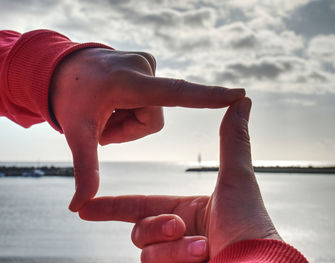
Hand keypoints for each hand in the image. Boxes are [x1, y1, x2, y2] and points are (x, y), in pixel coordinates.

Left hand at [50, 48, 244, 211]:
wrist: (62, 69)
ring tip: (106, 113)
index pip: (175, 94)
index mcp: (129, 83)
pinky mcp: (147, 65)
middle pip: (152, 120)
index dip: (209, 97)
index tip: (239, 95)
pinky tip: (112, 103)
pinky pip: (149, 99)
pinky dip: (130, 108)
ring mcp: (146, 64)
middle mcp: (144, 69)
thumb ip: (84, 169)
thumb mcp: (76, 133)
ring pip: (151, 112)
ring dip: (128, 120)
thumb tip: (77, 208)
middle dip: (128, 129)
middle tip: (102, 124)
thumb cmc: (69, 98)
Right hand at [78, 98, 281, 262]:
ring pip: (146, 251)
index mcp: (188, 213)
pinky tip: (202, 260)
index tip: (86, 209)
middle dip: (156, 227)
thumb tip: (242, 99)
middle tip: (178, 226)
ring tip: (202, 248)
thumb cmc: (250, 224)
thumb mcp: (236, 178)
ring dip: (172, 248)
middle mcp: (179, 237)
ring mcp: (176, 259)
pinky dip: (175, 260)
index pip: (141, 207)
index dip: (113, 207)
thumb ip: (233, 138)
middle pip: (140, 230)